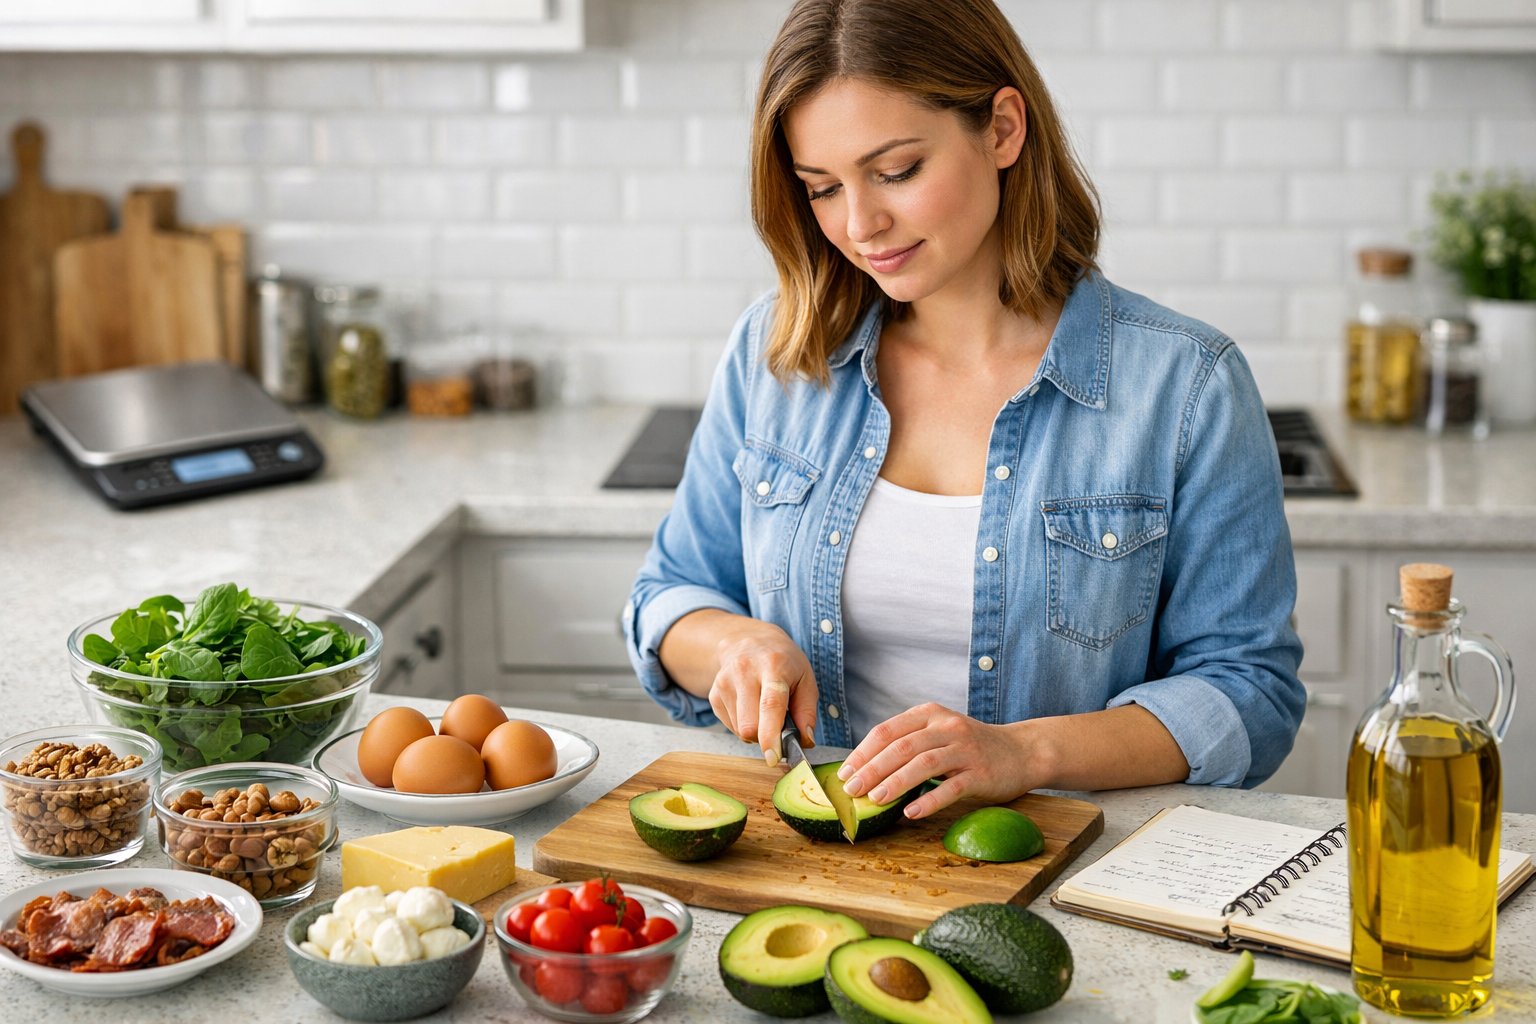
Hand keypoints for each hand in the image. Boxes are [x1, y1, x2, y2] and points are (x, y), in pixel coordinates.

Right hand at [707, 621, 818, 762]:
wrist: (748, 640)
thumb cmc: (783, 661)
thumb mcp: (806, 678)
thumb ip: (807, 711)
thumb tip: (806, 741)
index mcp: (773, 666)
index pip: (770, 705)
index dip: (771, 735)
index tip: (773, 757)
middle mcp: (744, 672)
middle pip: (749, 725)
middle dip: (766, 737)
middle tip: (779, 728)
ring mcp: (724, 682)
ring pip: (740, 730)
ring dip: (756, 731)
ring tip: (763, 710)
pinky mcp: (713, 694)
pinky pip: (731, 726)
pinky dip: (744, 725)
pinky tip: (750, 707)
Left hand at [835, 703, 1038, 819]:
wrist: (1022, 752)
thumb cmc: (971, 748)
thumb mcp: (939, 734)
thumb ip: (909, 744)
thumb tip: (865, 770)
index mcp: (929, 715)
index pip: (887, 730)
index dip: (862, 752)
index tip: (844, 773)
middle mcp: (946, 727)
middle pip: (901, 746)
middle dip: (872, 768)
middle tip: (852, 789)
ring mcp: (965, 749)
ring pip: (924, 763)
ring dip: (896, 782)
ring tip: (875, 799)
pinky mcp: (981, 773)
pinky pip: (951, 787)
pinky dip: (929, 800)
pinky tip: (911, 813)